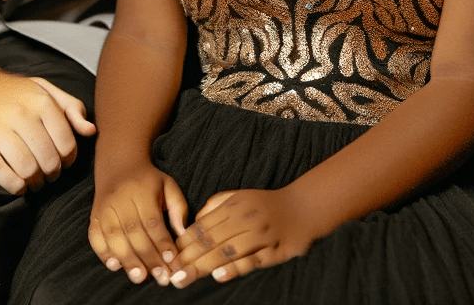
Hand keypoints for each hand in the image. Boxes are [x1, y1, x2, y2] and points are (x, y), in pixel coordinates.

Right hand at [0, 56, 95, 195]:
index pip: (66, 142)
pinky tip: (18, 186)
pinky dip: (13, 185)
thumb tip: (91, 131)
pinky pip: (0, 171)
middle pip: (47, 159)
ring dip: (34, 182)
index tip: (64, 163)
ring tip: (34, 182)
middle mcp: (20, 112)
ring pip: (26, 168)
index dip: (68, 159)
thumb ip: (70, 107)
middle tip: (48, 175)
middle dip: (52, 174)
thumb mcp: (42, 89)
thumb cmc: (10, 92)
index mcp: (41, 100)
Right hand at [88, 160, 187, 286]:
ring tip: (140, 276)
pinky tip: (115, 266)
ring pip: (114, 237)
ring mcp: (104, 208)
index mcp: (141, 191)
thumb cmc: (149, 180)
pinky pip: (95, 237)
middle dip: (148, 257)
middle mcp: (120, 199)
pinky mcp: (94, 216)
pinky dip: (103, 253)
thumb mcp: (168, 186)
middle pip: (133, 232)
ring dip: (127, 259)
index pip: (152, 221)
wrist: (119, 165)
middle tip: (161, 277)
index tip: (172, 261)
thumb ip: (178, 209)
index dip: (162, 243)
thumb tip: (183, 235)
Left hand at [169, 186, 314, 286]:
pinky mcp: (274, 251)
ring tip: (185, 277)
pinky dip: (234, 267)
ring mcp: (260, 235)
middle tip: (171, 273)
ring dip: (203, 265)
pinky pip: (252, 260)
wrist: (303, 208)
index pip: (203, 225)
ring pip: (227, 251)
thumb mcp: (239, 196)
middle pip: (211, 240)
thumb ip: (216, 206)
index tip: (170, 256)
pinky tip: (218, 274)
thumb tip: (195, 222)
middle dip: (188, 257)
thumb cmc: (265, 204)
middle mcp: (245, 218)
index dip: (185, 242)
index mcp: (234, 205)